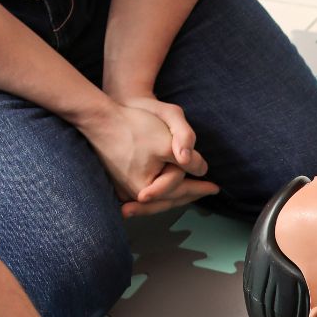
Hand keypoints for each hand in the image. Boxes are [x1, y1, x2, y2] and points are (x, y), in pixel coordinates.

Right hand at [80, 100, 214, 216]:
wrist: (99, 118)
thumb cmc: (133, 126)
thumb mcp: (166, 141)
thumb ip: (187, 157)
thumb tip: (203, 170)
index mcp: (145, 189)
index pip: (179, 190)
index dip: (199, 187)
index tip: (216, 187)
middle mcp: (132, 195)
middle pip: (168, 199)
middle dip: (189, 195)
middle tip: (208, 192)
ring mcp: (123, 191)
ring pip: (157, 198)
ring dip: (176, 195)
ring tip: (192, 192)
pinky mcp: (118, 183)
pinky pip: (147, 191)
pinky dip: (161, 190)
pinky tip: (170, 187)